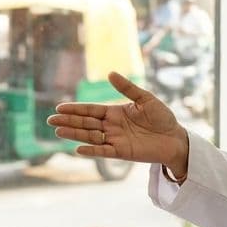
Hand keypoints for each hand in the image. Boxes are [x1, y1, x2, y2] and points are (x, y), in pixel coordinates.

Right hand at [47, 71, 188, 174]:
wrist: (175, 138)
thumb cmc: (162, 117)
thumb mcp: (146, 99)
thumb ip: (127, 88)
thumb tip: (110, 74)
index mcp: (115, 112)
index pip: (90, 110)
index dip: (75, 109)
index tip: (59, 107)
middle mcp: (112, 126)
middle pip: (86, 123)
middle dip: (68, 121)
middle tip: (51, 119)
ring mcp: (115, 140)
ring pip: (90, 136)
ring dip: (74, 134)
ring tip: (58, 131)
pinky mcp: (122, 152)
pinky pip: (103, 151)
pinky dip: (91, 151)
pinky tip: (78, 149)